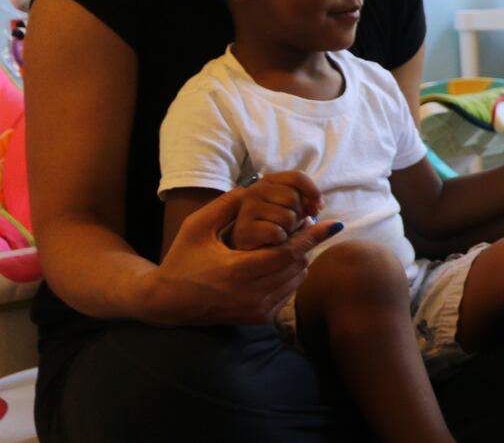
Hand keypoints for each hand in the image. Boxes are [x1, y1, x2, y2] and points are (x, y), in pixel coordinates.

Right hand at [148, 185, 343, 325]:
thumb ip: (226, 205)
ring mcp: (257, 310)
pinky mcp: (259, 319)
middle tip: (306, 226)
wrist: (166, 303)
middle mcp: (251, 295)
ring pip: (296, 280)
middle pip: (298, 265)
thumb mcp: (197, 227)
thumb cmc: (181, 259)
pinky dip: (290, 277)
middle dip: (305, 244)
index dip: (313, 236)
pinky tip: (278, 263)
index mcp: (238, 271)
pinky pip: (288, 293)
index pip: (289, 253)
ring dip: (299, 260)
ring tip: (291, 243)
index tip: (334, 223)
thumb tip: (255, 187)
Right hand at [229, 171, 322, 250]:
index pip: (297, 177)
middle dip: (299, 215)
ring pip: (287, 217)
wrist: (250, 248)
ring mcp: (247, 209)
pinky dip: (280, 240)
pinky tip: (270, 241)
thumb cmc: (276, 224)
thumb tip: (321, 210)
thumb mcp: (293, 209)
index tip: (318, 208)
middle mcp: (254, 190)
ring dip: (290, 229)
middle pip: (293, 198)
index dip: (313, 192)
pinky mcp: (243, 229)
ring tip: (279, 231)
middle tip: (290, 224)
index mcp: (269, 181)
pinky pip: (276, 233)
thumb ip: (308, 203)